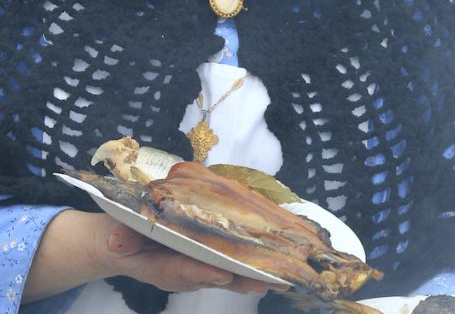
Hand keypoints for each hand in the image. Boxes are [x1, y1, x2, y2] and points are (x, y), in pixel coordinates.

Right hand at [24, 211, 279, 302]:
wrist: (121, 242)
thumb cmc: (121, 236)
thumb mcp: (115, 237)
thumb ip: (120, 240)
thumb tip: (116, 240)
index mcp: (159, 266)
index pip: (182, 271)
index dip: (202, 273)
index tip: (223, 273)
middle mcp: (181, 272)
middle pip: (212, 277)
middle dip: (238, 279)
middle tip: (262, 281)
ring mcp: (194, 268)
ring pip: (224, 273)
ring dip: (248, 274)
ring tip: (277, 276)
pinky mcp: (204, 259)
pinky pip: (227, 262)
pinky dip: (247, 262)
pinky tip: (271, 260)